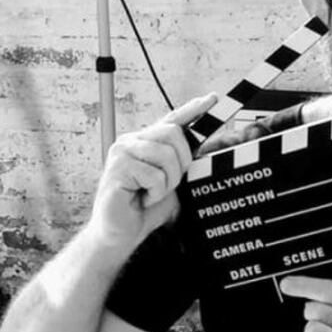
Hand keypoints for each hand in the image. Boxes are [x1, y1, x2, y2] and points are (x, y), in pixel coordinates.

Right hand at [87, 93, 216, 249]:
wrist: (120, 233)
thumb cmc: (143, 208)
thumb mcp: (170, 180)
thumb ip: (180, 161)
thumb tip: (199, 144)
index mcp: (145, 142)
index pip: (172, 119)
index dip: (194, 109)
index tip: (213, 98)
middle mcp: (132, 141)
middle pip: (173, 133)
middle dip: (181, 162)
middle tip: (167, 184)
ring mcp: (122, 152)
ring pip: (166, 155)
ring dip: (167, 182)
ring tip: (151, 193)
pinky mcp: (118, 168)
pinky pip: (154, 176)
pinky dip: (156, 193)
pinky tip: (142, 198)